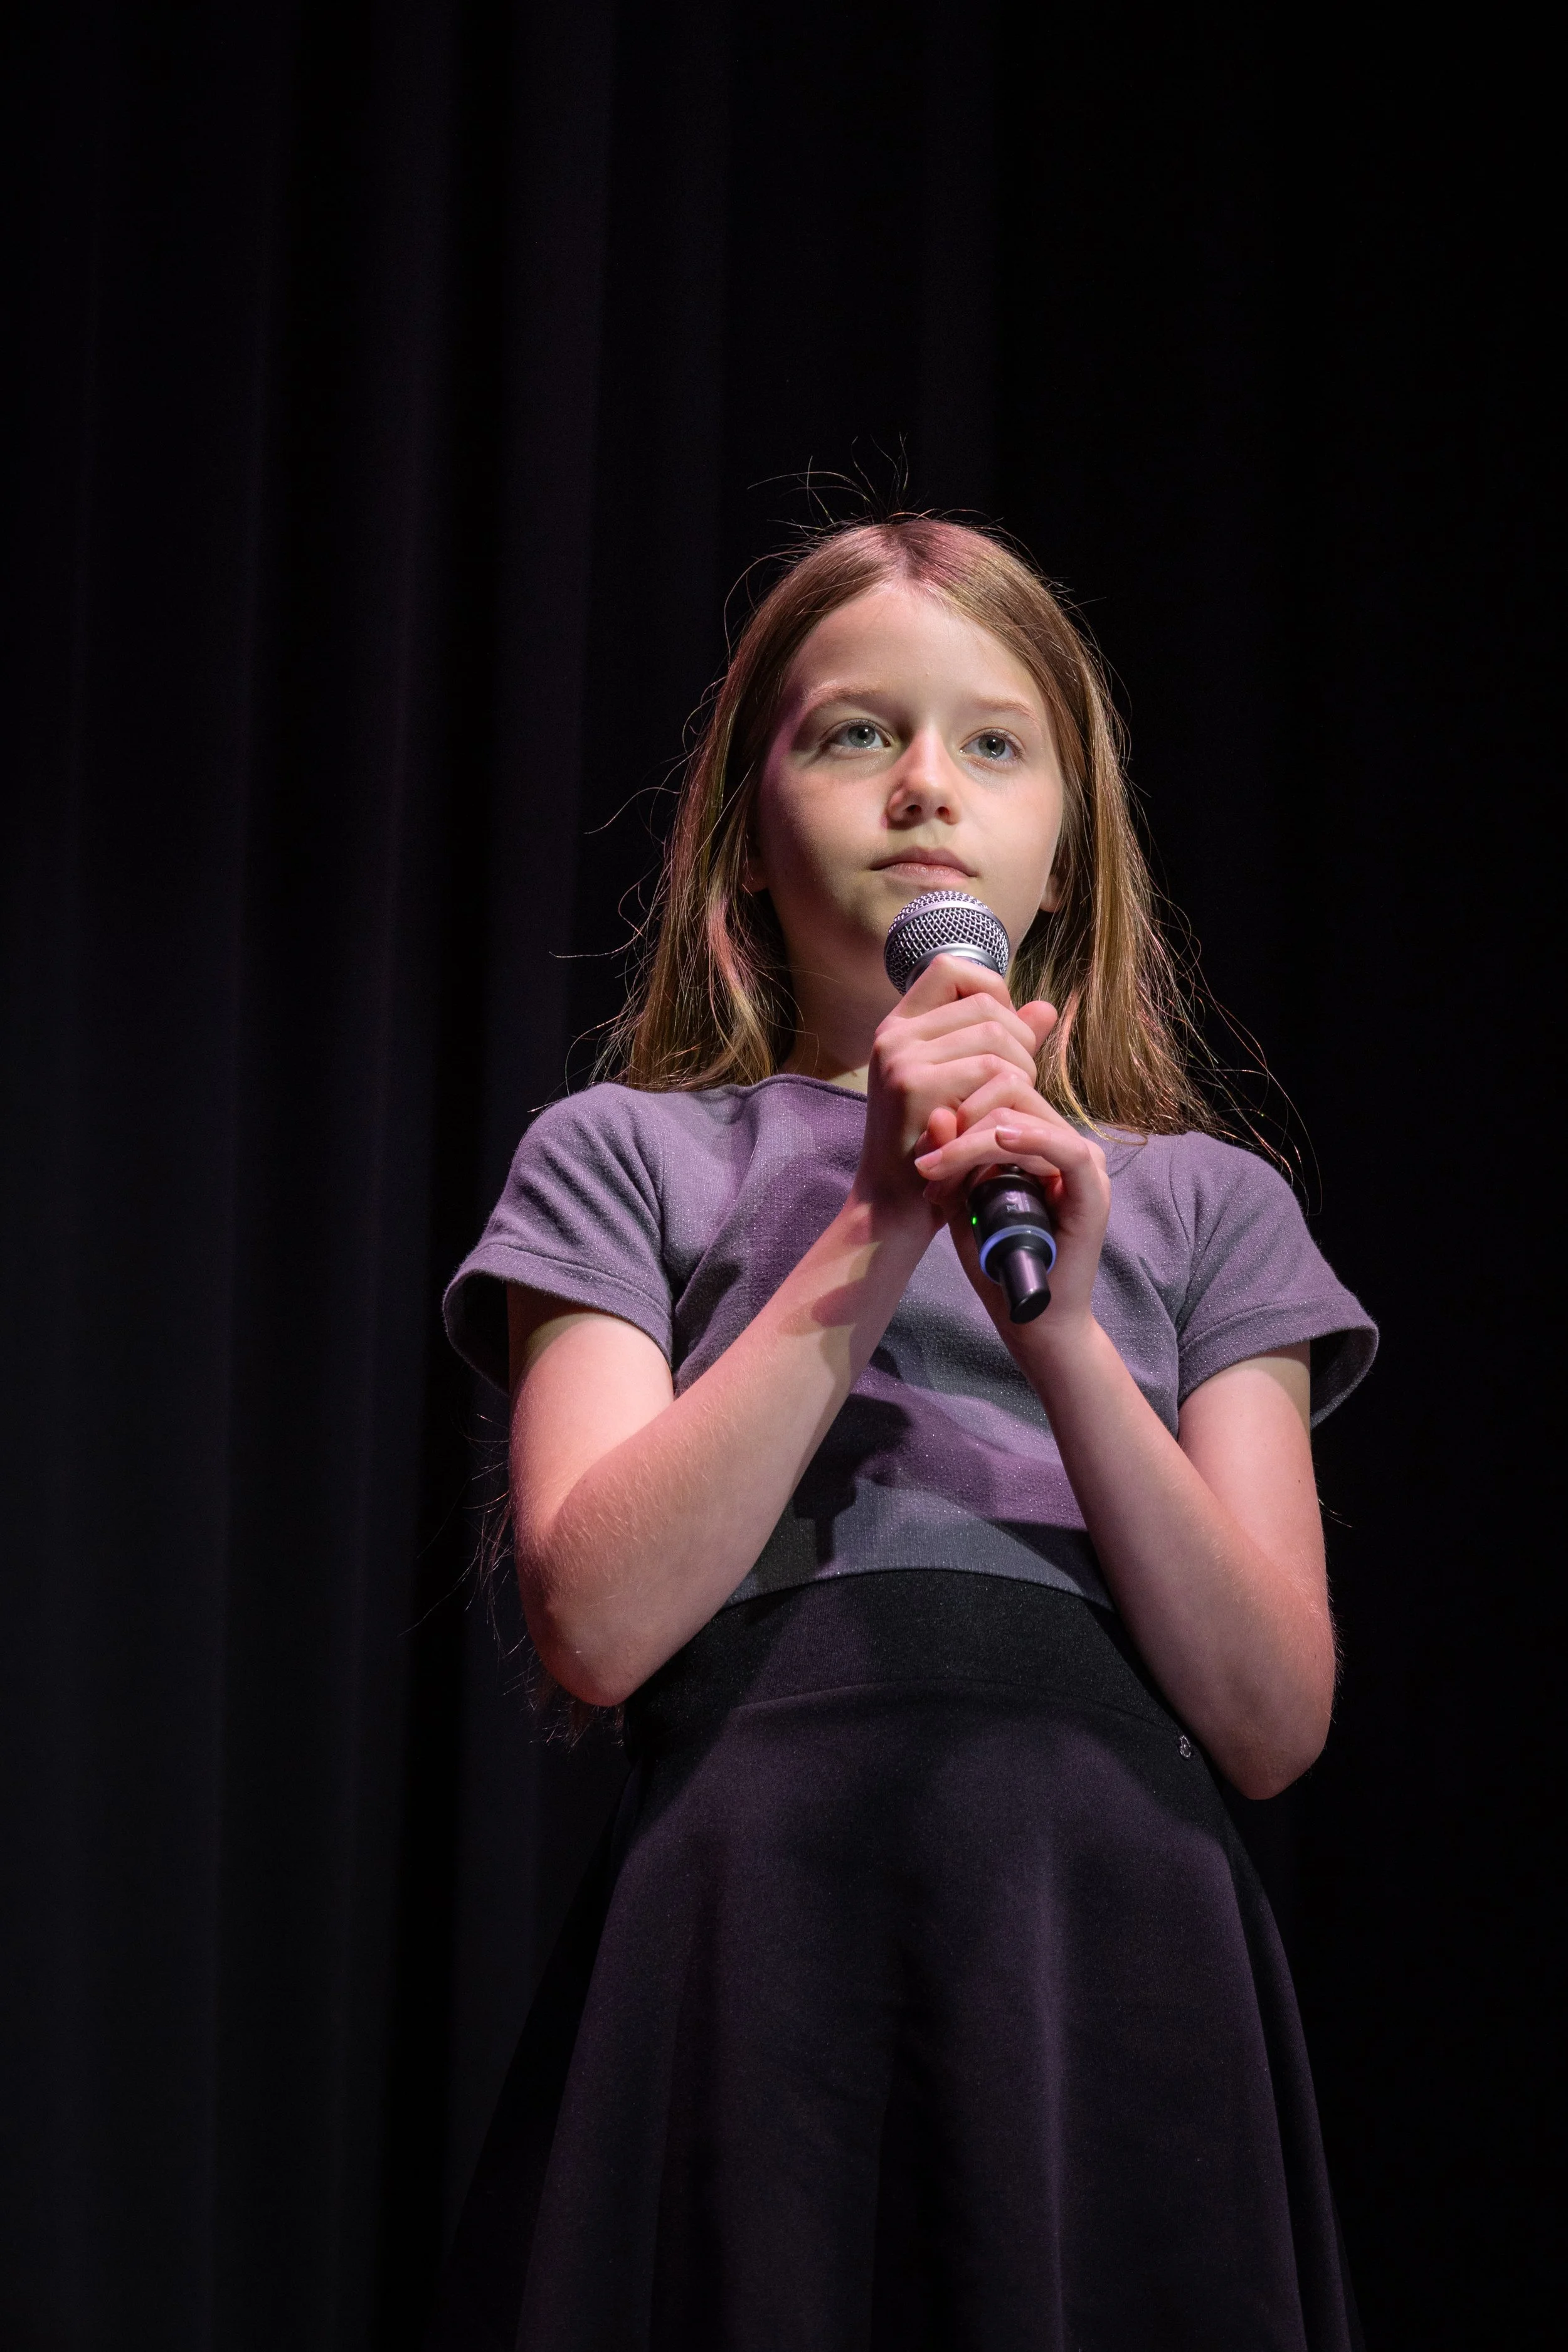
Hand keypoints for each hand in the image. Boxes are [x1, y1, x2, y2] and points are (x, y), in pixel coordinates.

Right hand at [854, 956, 1056, 1220]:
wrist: (895, 1205)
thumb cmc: (934, 1146)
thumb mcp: (962, 1087)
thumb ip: (1001, 1045)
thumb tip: (1046, 1008)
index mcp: (899, 1027)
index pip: (951, 968)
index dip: (991, 990)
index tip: (1005, 1034)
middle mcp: (894, 1035)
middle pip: (985, 1003)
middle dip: (1019, 1041)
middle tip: (1019, 1085)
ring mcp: (901, 1058)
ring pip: (995, 1035)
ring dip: (1022, 1070)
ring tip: (1011, 1105)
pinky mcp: (915, 1087)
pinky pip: (991, 1070)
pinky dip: (1012, 1095)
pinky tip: (1001, 1122)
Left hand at [914, 1093, 1111, 1335]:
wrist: (1029, 1320)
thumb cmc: (996, 1262)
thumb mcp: (962, 1203)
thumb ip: (951, 1162)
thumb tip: (935, 1112)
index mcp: (1038, 1143)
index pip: (1000, 1096)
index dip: (958, 1114)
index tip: (925, 1158)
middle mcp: (1064, 1148)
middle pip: (1013, 1097)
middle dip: (961, 1127)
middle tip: (928, 1169)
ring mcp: (1083, 1168)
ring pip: (1027, 1120)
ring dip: (974, 1141)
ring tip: (939, 1173)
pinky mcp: (1092, 1193)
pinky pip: (1067, 1151)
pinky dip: (1032, 1139)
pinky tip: (1000, 1139)